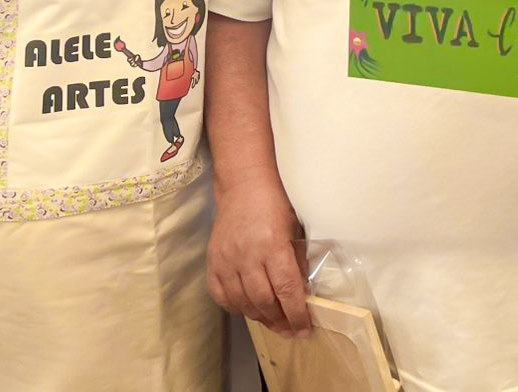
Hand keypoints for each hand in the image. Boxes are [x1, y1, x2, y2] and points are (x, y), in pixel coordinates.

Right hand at [207, 176, 311, 337]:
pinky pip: (221, 296)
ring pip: (242, 302)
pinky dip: (236, 307)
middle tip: (290, 330)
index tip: (305, 330)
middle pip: (263, 301)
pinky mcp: (212, 261)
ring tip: (273, 323)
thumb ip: (297, 261)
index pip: (286, 289)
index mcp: (272, 245)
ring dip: (260, 318)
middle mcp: (246, 255)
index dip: (297, 314)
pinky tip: (249, 310)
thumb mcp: (295, 228)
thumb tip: (303, 294)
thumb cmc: (275, 203)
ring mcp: (226, 259)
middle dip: (280, 321)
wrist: (243, 185)